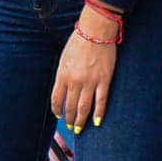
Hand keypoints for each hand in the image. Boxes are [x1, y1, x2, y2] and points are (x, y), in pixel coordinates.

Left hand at [51, 8, 118, 131]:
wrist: (95, 31)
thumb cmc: (79, 42)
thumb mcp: (64, 58)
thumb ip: (64, 75)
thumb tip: (64, 89)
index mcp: (63, 75)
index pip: (56, 99)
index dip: (57, 110)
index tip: (58, 116)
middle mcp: (75, 81)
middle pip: (70, 106)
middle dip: (70, 119)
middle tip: (70, 127)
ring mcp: (90, 82)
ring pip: (84, 107)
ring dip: (81, 121)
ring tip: (80, 129)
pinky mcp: (104, 80)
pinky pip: (101, 101)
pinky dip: (98, 113)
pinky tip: (96, 122)